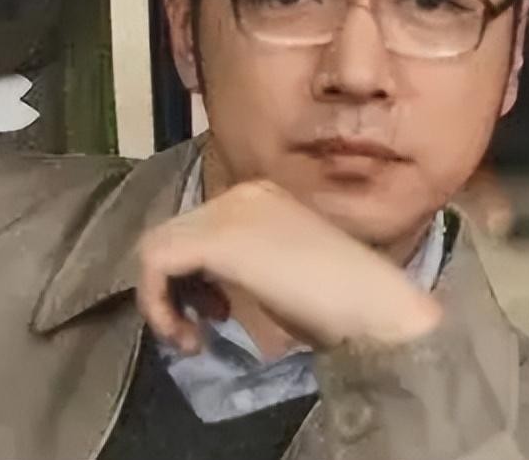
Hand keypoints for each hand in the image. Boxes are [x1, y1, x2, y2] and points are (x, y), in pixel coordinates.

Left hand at [135, 180, 441, 354]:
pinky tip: (188, 334)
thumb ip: (244, 264)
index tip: (216, 316)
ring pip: (156, 248)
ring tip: (193, 335)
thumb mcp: (282, 273)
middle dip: (175, 289)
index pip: (198, 229)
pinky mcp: (217, 238)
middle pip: (172, 236)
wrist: (372, 304)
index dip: (193, 278)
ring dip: (163, 299)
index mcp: (262, 197)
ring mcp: (228, 211)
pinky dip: (158, 304)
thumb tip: (204, 287)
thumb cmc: (342, 302)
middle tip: (202, 328)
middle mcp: (241, 193)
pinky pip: (156, 264)